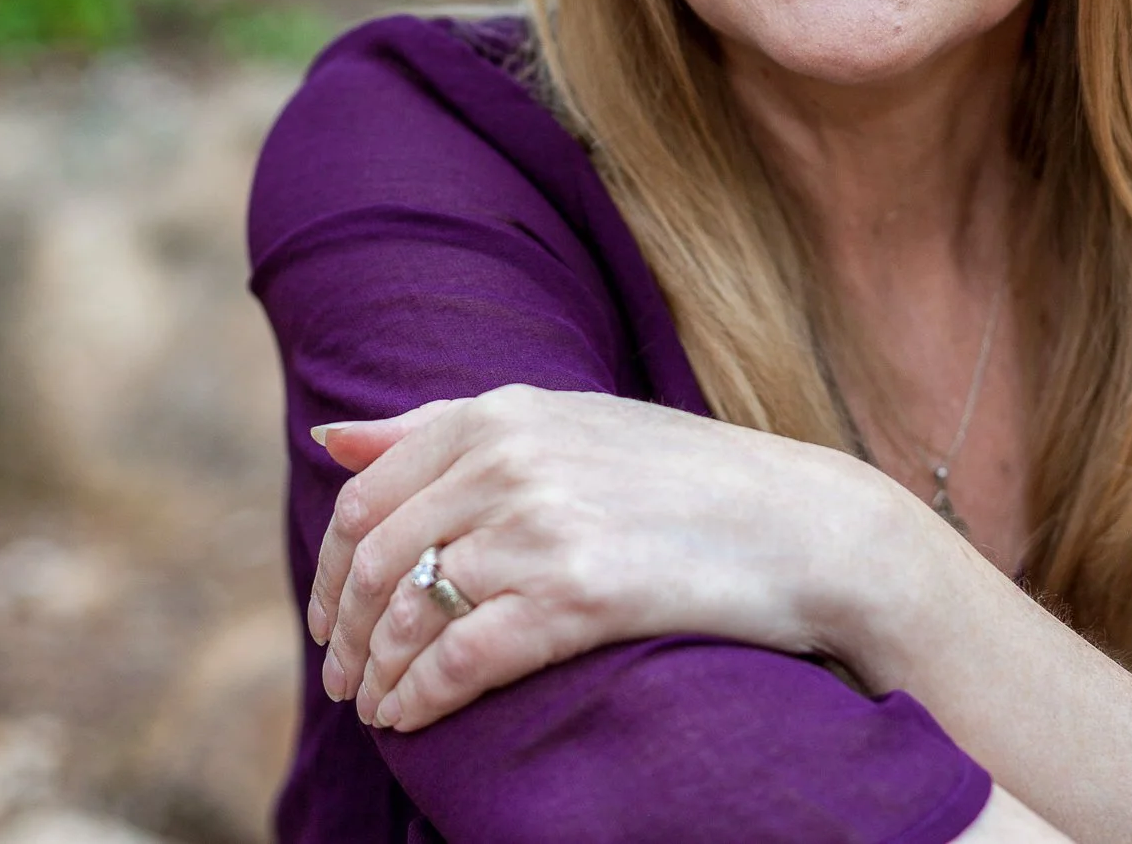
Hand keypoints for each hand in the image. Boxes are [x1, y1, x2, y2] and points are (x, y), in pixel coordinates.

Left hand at [307, 383, 900, 732]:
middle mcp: (508, 458)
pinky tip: (411, 719)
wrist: (804, 525)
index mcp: (498, 413)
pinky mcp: (577, 595)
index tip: (330, 617)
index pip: (365, 495)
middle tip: (342, 679)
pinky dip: (419, 698)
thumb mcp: (561, 424)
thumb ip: (440, 425)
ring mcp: (541, 525)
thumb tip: (327, 437)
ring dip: (376, 673)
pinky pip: (459, 658)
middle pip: (374, 557)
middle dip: (344, 631)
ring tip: (376, 709)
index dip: (330, 568)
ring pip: (408, 611)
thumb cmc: (684, 478)